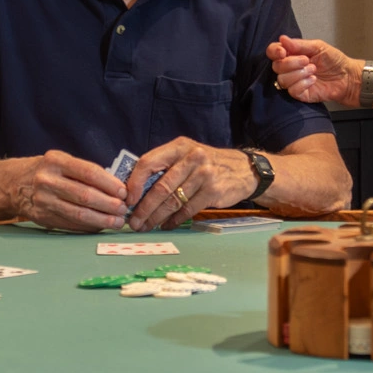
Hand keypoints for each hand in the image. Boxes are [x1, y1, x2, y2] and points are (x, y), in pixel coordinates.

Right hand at [4, 150, 129, 230]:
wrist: (13, 183)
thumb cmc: (47, 171)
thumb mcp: (61, 161)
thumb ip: (84, 172)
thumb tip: (115, 189)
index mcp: (55, 160)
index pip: (88, 172)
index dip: (109, 184)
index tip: (124, 192)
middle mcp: (47, 180)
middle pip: (85, 195)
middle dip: (108, 204)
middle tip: (123, 210)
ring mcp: (43, 200)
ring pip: (78, 213)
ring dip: (101, 219)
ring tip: (116, 222)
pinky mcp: (42, 217)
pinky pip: (70, 224)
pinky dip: (88, 227)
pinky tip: (100, 226)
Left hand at [126, 138, 255, 230]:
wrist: (244, 169)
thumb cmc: (208, 164)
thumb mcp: (187, 155)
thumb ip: (165, 166)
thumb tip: (135, 190)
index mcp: (179, 146)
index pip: (148, 162)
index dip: (134, 182)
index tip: (127, 200)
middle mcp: (191, 157)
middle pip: (160, 187)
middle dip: (143, 208)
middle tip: (133, 222)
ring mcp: (204, 174)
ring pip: (172, 201)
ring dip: (156, 218)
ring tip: (146, 226)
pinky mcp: (213, 191)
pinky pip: (187, 210)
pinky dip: (174, 220)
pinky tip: (166, 225)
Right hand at [268, 36, 360, 106]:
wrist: (347, 77)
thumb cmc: (335, 61)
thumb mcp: (318, 47)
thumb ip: (299, 44)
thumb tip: (282, 39)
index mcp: (292, 54)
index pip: (273, 52)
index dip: (274, 51)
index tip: (283, 52)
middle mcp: (290, 68)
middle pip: (276, 66)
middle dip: (291, 63)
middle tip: (307, 61)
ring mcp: (294, 82)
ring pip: (282, 79)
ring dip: (298, 74)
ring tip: (313, 70)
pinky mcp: (300, 94)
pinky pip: (292, 90)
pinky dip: (303, 83)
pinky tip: (313, 80)